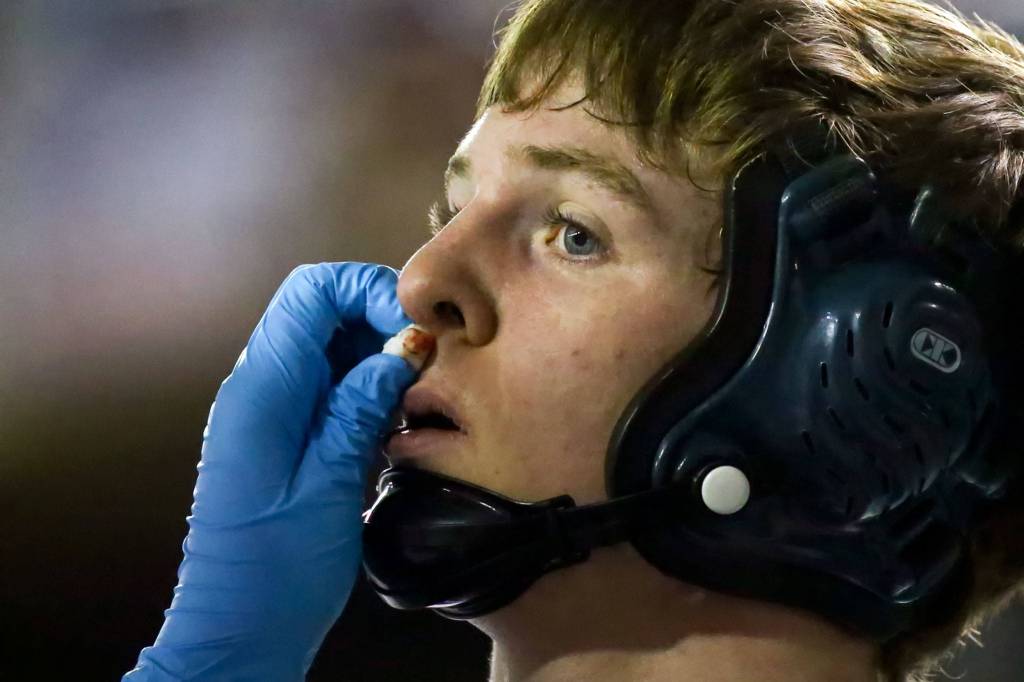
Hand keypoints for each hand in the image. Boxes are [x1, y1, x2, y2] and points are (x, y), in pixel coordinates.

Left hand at [124, 262, 431, 680]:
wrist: (237, 632)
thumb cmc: (274, 571)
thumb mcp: (330, 483)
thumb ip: (361, 406)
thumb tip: (401, 348)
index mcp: (262, 390)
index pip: (311, 291)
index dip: (367, 290)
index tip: (414, 327)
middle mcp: (261, 389)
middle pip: (323, 311)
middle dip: (380, 320)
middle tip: (428, 360)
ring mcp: (272, 412)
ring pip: (331, 347)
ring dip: (378, 356)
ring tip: (417, 391)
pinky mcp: (287, 436)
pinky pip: (330, 386)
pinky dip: (367, 388)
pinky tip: (394, 417)